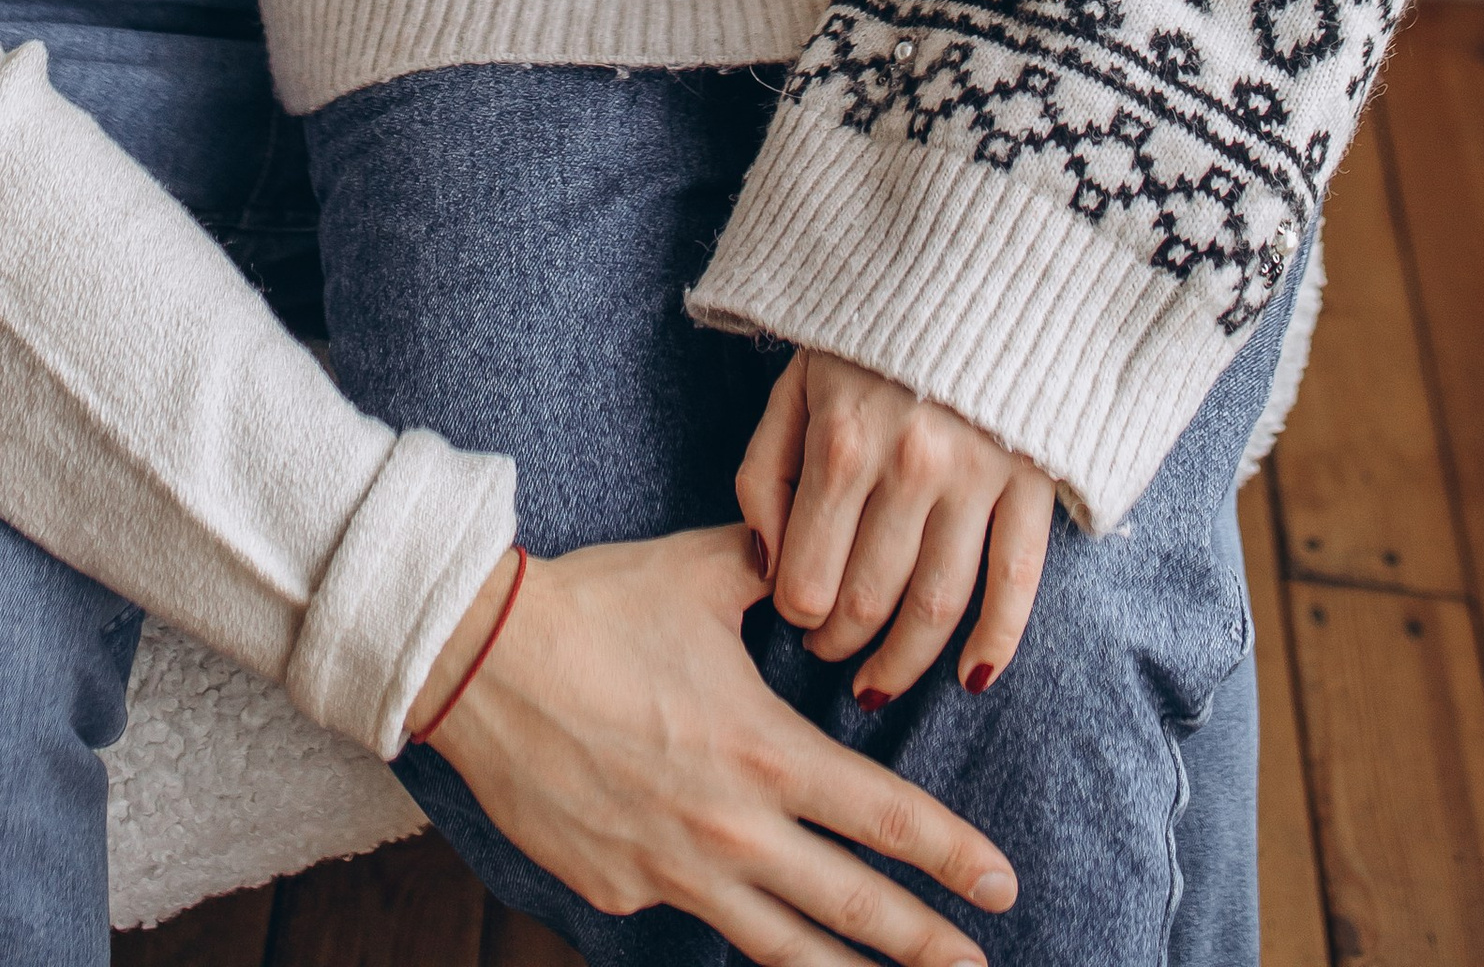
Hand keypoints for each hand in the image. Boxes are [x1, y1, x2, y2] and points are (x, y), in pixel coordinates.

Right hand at [417, 526, 1016, 966]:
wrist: (482, 661)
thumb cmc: (596, 606)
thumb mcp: (701, 573)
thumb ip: (773, 569)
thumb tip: (811, 556)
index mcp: (765, 749)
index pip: (887, 819)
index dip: (953, 856)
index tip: (1002, 884)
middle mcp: (733, 826)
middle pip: (854, 908)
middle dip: (926, 945)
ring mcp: (675, 871)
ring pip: (782, 948)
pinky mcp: (620, 891)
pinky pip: (692, 918)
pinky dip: (733, 930)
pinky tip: (763, 940)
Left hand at [740, 355, 1057, 706]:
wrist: (973, 264)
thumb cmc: (868, 333)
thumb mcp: (797, 384)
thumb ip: (763, 471)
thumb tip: (762, 562)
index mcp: (842, 441)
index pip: (807, 575)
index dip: (797, 613)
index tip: (797, 617)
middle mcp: (909, 467)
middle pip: (869, 600)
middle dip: (841, 644)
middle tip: (830, 652)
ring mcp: (977, 478)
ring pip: (937, 608)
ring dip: (904, 662)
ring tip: (877, 681)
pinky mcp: (1032, 482)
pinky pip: (1016, 583)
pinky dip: (996, 643)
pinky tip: (971, 679)